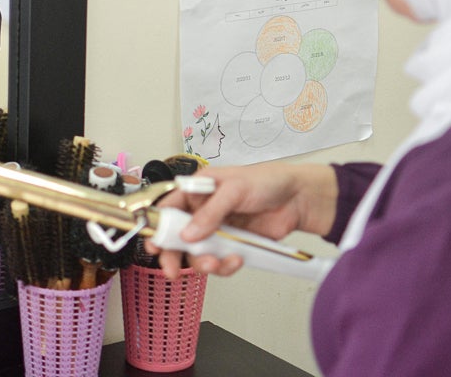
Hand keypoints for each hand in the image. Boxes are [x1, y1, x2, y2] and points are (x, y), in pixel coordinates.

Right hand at [146, 162, 337, 277]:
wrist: (298, 199)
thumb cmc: (265, 181)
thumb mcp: (234, 190)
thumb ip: (209, 212)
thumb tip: (187, 234)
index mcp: (197, 190)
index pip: (169, 208)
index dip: (158, 226)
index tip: (153, 245)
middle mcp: (203, 211)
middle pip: (178, 236)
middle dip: (174, 254)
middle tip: (172, 269)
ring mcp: (218, 230)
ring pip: (198, 253)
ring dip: (202, 263)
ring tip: (213, 264)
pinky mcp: (233, 246)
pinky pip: (220, 262)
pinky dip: (225, 266)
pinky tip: (236, 260)